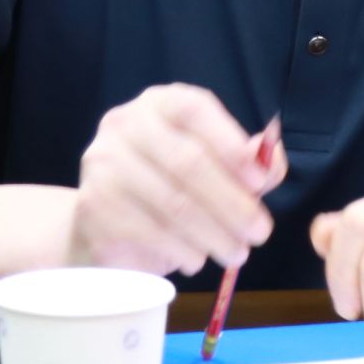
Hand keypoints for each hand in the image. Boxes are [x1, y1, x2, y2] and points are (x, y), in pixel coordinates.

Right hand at [70, 86, 285, 276]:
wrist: (105, 219)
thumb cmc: (168, 186)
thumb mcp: (213, 167)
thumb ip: (246, 163)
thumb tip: (270, 162)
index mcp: (160, 103)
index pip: (194, 109)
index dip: (231, 144)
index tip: (260, 182)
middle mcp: (126, 123)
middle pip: (186, 161)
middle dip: (231, 202)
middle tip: (259, 233)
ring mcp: (103, 162)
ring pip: (170, 202)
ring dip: (212, 234)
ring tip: (236, 254)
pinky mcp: (93, 205)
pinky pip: (147, 231)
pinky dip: (180, 250)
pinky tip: (197, 259)